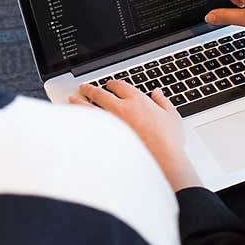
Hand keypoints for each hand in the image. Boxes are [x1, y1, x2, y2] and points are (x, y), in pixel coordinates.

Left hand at [69, 80, 201, 190]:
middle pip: (100, 93)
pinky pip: (89, 125)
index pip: (120, 86)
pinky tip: (76, 120)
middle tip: (84, 87)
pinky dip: (81, 120)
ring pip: (89, 107)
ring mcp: (111, 123)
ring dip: (79, 101)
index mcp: (137, 100)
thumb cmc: (168, 141)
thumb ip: (163, 102)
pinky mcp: (105, 137)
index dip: (113, 83)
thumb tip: (157, 93)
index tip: (110, 84)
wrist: (162, 161)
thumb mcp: (172, 116)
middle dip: (90, 88)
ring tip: (72, 99)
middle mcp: (121, 108)